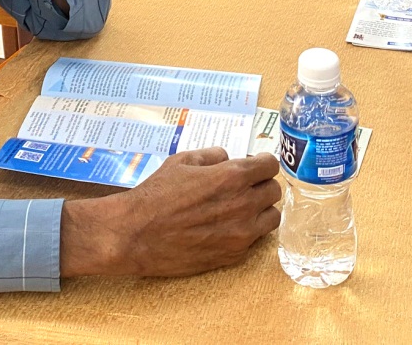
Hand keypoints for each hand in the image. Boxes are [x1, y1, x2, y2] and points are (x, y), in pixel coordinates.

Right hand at [59, 149, 280, 277]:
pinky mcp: (234, 255)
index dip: (263, 162)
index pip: (271, 165)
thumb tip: (228, 157)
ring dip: (262, 209)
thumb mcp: (182, 161)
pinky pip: (257, 239)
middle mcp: (243, 204)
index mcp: (232, 177)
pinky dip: (250, 231)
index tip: (256, 164)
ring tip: (242, 207)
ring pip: (273, 217)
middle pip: (274, 190)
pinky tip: (230, 226)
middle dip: (262, 184)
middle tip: (246, 185)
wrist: (136, 234)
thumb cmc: (156, 194)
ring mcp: (241, 233)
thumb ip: (212, 155)